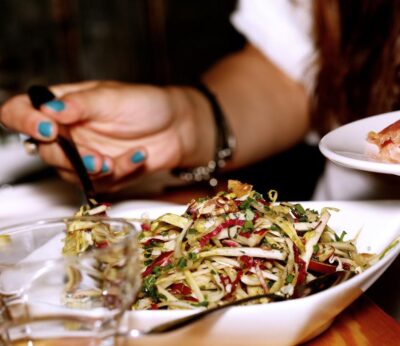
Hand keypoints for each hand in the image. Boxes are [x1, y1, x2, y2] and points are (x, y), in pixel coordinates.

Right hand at [0, 81, 214, 191]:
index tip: (46, 129)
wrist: (177, 128)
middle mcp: (68, 132)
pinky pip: (100, 182)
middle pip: (44, 151)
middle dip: (68, 157)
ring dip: (92, 169)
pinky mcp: (102, 174)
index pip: (22, 111)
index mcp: (63, 106)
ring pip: (69, 173)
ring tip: (114, 160)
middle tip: (94, 156)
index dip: (24, 121)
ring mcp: (83, 155)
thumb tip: (48, 108)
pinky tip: (139, 155)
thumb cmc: (146, 104)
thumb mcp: (112, 97)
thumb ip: (80, 104)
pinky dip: (120, 171)